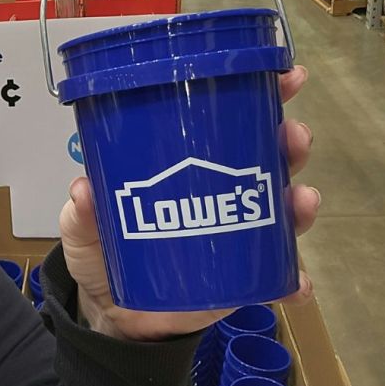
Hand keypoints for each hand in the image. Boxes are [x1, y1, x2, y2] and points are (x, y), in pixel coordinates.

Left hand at [59, 66, 317, 341]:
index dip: (262, 95)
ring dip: (299, 202)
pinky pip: (274, 280)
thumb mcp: (83, 224)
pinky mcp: (239, 281)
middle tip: (293, 135)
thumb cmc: (102, 248)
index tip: (287, 76)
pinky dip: (291, 281)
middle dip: (289, 143)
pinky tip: (298, 284)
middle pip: (269, 159)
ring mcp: (236, 235)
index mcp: (189, 164)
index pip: (230, 120)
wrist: (110, 309)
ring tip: (301, 198)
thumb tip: (84, 188)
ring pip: (282, 212)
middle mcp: (221, 193)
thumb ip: (82, 210)